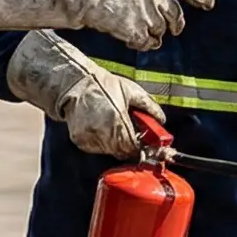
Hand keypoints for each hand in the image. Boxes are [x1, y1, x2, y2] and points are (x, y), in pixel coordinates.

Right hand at [0, 0, 215, 51]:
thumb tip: (157, 3)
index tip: (209, 3)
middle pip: (175, 16)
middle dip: (175, 25)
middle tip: (174, 30)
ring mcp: (148, 13)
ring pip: (160, 32)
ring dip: (153, 35)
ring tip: (138, 31)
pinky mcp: (138, 29)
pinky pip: (147, 43)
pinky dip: (142, 44)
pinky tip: (132, 40)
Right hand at [6, 31, 162, 157]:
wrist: (75, 84)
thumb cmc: (104, 85)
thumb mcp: (131, 91)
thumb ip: (149, 107)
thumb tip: (162, 120)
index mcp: (118, 121)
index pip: (134, 148)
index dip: (141, 148)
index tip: (146, 145)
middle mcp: (103, 133)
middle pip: (122, 152)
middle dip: (129, 145)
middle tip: (131, 133)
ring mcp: (90, 138)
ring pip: (109, 151)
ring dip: (115, 143)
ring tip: (113, 124)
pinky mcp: (80, 140)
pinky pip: (96, 147)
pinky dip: (101, 141)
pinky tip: (100, 125)